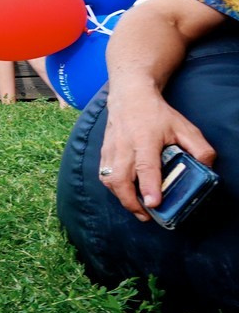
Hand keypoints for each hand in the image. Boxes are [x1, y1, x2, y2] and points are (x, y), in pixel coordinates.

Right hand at [99, 84, 216, 220]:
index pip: (145, 166)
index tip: (153, 203)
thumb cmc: (156, 113)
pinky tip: (126, 194)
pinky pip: (104, 175)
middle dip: (131, 202)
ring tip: (138, 209)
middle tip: (146, 216)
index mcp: (145, 139)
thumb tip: (207, 168)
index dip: (149, 186)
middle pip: (120, 179)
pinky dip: (114, 189)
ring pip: (109, 180)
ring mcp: (111, 149)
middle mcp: (124, 146)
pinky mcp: (103, 152)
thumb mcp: (184, 127)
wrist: (129, 96)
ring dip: (121, 198)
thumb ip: (199, 147)